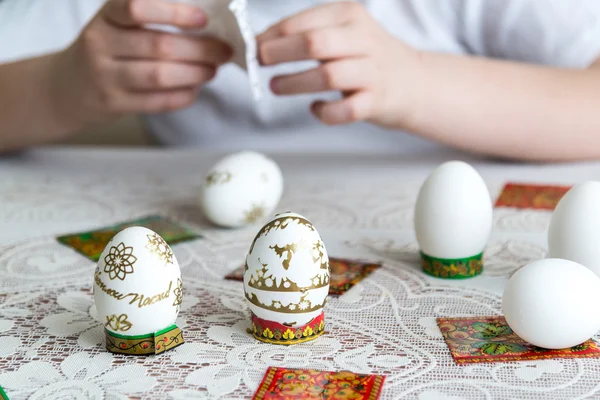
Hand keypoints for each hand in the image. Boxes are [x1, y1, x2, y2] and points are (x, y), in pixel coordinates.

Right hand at [50, 0, 231, 130]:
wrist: (65, 87)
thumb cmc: (105, 50)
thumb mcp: (116, 25)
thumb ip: (151, 20)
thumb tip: (206, 26)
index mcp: (106, 17)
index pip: (136, 7)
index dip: (173, 13)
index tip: (202, 19)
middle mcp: (101, 44)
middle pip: (159, 45)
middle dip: (200, 50)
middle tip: (223, 51)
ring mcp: (105, 76)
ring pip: (160, 75)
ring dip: (195, 74)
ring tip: (212, 70)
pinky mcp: (113, 104)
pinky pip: (157, 101)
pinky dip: (183, 96)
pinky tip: (195, 90)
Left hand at [257, 1, 420, 127]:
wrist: (414, 82)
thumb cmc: (367, 58)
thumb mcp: (343, 33)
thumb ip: (308, 34)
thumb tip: (261, 43)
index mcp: (350, 16)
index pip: (304, 22)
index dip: (273, 35)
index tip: (253, 46)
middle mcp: (363, 40)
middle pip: (314, 43)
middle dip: (280, 53)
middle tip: (260, 63)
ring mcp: (372, 72)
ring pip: (328, 76)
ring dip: (295, 83)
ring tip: (275, 86)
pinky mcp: (377, 101)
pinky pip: (346, 110)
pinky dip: (325, 112)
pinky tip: (315, 108)